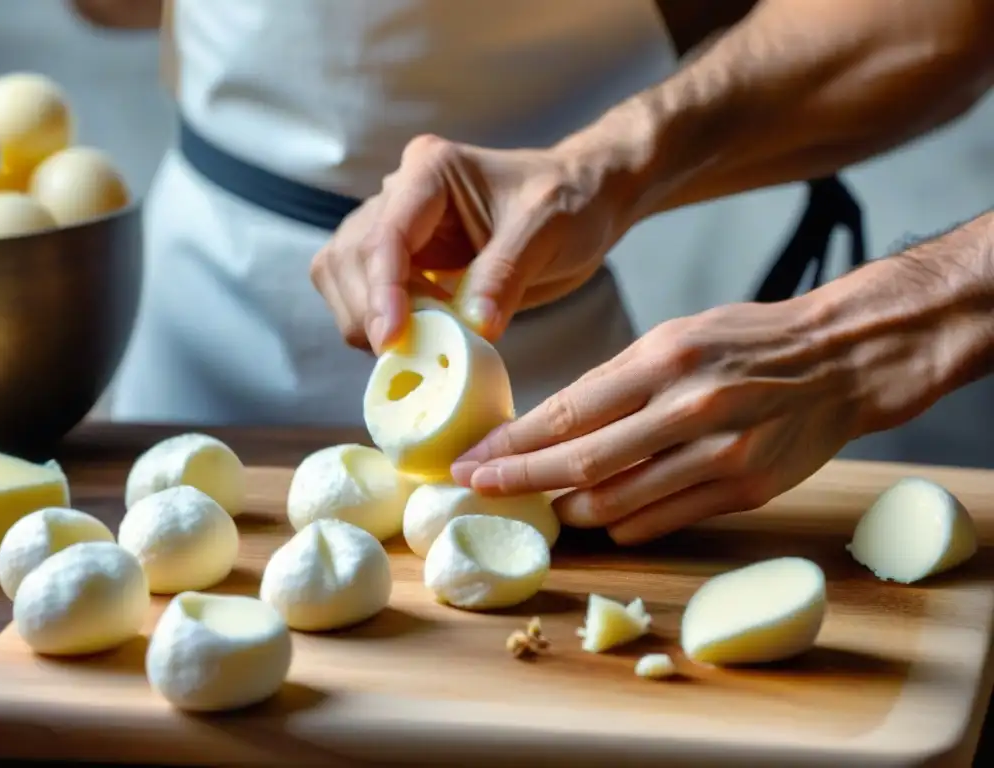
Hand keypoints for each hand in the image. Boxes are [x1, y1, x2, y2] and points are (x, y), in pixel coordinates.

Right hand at [310, 134, 627, 351]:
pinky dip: (380, 327)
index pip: (386, 233)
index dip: (382, 290)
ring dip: (368, 322)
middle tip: (411, 354)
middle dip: (370, 313)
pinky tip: (419, 340)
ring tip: (419, 346)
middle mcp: (400, 193)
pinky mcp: (400, 262)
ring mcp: (394, 228)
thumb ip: (506, 273)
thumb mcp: (548, 230)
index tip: (392, 339)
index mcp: (430, 170)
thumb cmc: (571, 203)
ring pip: (342, 278)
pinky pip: (364, 297)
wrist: (582, 205)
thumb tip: (473, 327)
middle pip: (349, 259)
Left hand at [448, 291, 941, 544]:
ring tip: (541, 504)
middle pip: (582, 463)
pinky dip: (620, 523)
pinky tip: (599, 514)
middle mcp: (689, 410)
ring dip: (568, 509)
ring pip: (618, 503)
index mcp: (665, 360)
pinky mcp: (743, 491)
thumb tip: (553, 423)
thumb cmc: (748, 341)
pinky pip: (661, 520)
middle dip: (520, 481)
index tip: (473, 460)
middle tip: (480, 489)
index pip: (568, 413)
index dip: (513, 444)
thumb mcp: (676, 335)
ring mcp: (719, 457)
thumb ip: (616, 380)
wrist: (841, 361)